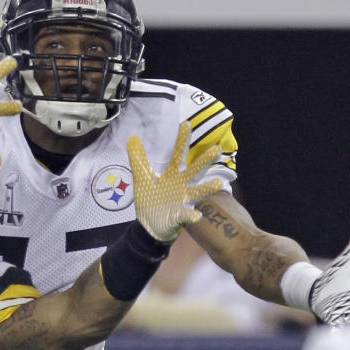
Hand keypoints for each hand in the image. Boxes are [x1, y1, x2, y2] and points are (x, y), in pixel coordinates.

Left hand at [126, 121, 221, 242]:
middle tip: (216, 148)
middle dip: (204, 160)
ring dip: (207, 188)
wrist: (150, 225)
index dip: (181, 140)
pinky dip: (192, 216)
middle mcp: (181, 185)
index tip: (186, 124)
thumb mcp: (141, 178)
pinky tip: (197, 215)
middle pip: (194, 170)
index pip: (177, 155)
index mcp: (171, 175)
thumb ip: (137, 159)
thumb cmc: (149, 200)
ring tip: (218, 183)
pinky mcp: (181, 216)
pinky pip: (188, 215)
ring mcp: (183, 200)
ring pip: (198, 191)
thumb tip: (131, 137)